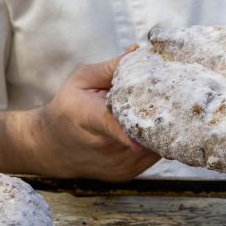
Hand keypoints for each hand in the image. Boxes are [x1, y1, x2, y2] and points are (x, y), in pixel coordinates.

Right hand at [31, 53, 158, 179]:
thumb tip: (137, 52)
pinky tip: (152, 128)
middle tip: (175, 98)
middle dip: (160, 117)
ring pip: (154, 147)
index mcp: (91, 119)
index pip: (117, 124)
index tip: (160, 119)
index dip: (140, 123)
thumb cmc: (67, 108)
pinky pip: (152, 156)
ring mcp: (117, 165)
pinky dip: (155, 142)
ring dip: (160, 130)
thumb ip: (111, 68)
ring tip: (163, 112)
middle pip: (145, 134)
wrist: (49, 147)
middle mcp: (105, 148)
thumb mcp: (81, 80)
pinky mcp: (125, 174)